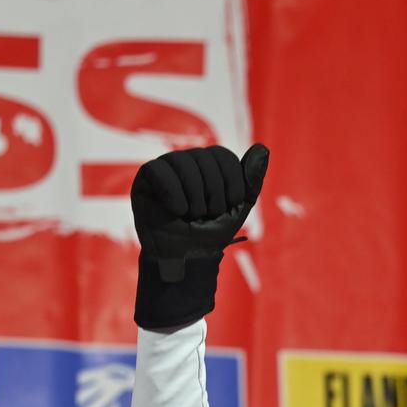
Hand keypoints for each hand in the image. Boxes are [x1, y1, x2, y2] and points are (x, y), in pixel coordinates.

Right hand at [130, 143, 268, 280]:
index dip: (232, 180)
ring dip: (195, 196)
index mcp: (207, 164)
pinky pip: (158, 169)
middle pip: (204, 158)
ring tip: (192, 216)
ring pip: (183, 161)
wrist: (186, 258)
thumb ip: (250, 180)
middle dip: (213, 192)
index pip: (223, 154)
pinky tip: (177, 211)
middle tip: (207, 215)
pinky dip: (173, 193)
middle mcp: (185, 160)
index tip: (231, 205)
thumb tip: (263, 148)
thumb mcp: (237, 208)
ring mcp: (164, 167)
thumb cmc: (210, 234)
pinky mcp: (144, 179)